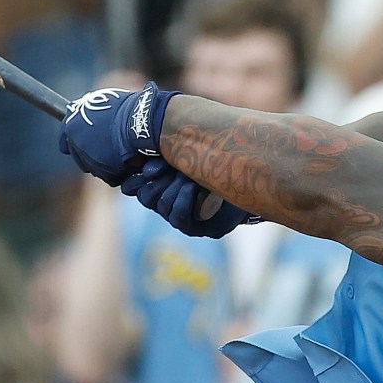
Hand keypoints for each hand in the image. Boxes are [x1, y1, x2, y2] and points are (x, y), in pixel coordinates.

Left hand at [60, 83, 170, 184]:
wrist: (142, 122)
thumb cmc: (127, 109)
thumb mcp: (102, 103)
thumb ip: (89, 115)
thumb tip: (87, 118)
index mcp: (73, 123)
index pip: (64, 138)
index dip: (73, 141)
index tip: (80, 143)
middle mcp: (76, 142)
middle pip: (78, 156)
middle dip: (90, 154)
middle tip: (106, 148)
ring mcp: (89, 158)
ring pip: (93, 167)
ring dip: (104, 163)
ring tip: (120, 153)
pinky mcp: (103, 172)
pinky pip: (108, 176)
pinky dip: (117, 172)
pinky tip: (127, 161)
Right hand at [120, 161, 252, 238]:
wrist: (247, 176)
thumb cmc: (216, 160)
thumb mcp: (187, 154)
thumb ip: (165, 155)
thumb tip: (143, 165)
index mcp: (161, 184)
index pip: (135, 187)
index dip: (136, 179)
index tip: (146, 167)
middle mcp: (167, 203)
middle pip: (146, 196)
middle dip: (158, 180)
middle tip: (170, 166)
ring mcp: (180, 217)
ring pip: (162, 205)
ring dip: (174, 187)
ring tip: (188, 175)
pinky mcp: (195, 228)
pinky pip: (178, 217)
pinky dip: (183, 200)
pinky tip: (191, 187)